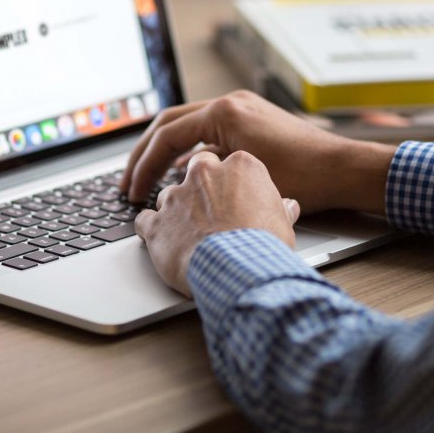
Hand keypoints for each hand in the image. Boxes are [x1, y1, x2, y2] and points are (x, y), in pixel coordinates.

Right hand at [122, 90, 394, 214]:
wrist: (343, 169)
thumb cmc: (304, 177)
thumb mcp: (244, 176)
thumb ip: (204, 172)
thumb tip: (176, 180)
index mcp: (225, 112)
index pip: (167, 135)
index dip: (144, 166)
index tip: (133, 191)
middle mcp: (231, 103)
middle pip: (170, 123)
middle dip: (145, 154)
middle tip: (128, 182)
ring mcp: (241, 108)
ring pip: (187, 125)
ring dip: (165, 151)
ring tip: (148, 179)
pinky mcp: (251, 119)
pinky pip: (208, 131)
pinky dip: (190, 151)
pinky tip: (183, 174)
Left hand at [134, 149, 299, 296]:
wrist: (239, 269)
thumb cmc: (264, 245)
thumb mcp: (283, 223)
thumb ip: (280, 209)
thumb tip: (288, 207)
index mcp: (239, 166)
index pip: (229, 163)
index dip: (230, 182)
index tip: (233, 196)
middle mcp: (204, 174)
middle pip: (196, 170)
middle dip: (200, 187)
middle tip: (209, 210)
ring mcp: (177, 196)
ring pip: (169, 195)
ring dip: (176, 211)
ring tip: (189, 234)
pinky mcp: (157, 222)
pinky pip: (145, 220)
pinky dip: (151, 230)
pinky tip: (163, 242)